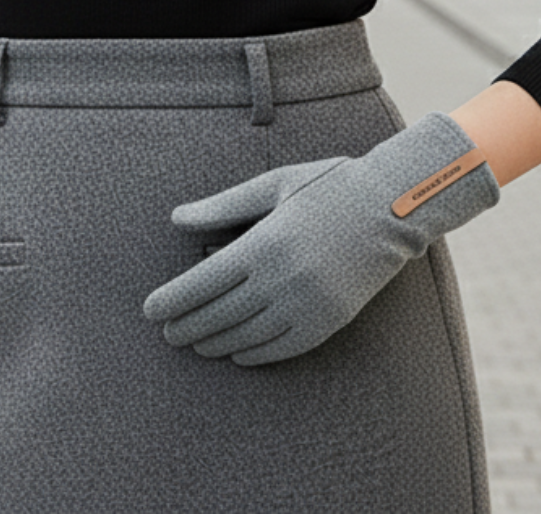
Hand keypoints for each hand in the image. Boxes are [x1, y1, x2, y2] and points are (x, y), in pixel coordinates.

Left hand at [142, 111, 499, 365]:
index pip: (204, 283)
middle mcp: (282, 280)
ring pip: (246, 336)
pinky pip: (280, 348)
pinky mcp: (326, 322)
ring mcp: (306, 305)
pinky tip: (236, 351)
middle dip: (187, 326)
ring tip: (195, 343)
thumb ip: (223, 207)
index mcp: (265, 243)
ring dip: (215, 343)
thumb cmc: (327, 188)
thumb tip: (177, 219)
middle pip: (219, 314)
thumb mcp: (273, 185)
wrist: (390, 208)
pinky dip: (252, 354)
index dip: (173, 299)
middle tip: (167, 332)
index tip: (150, 310)